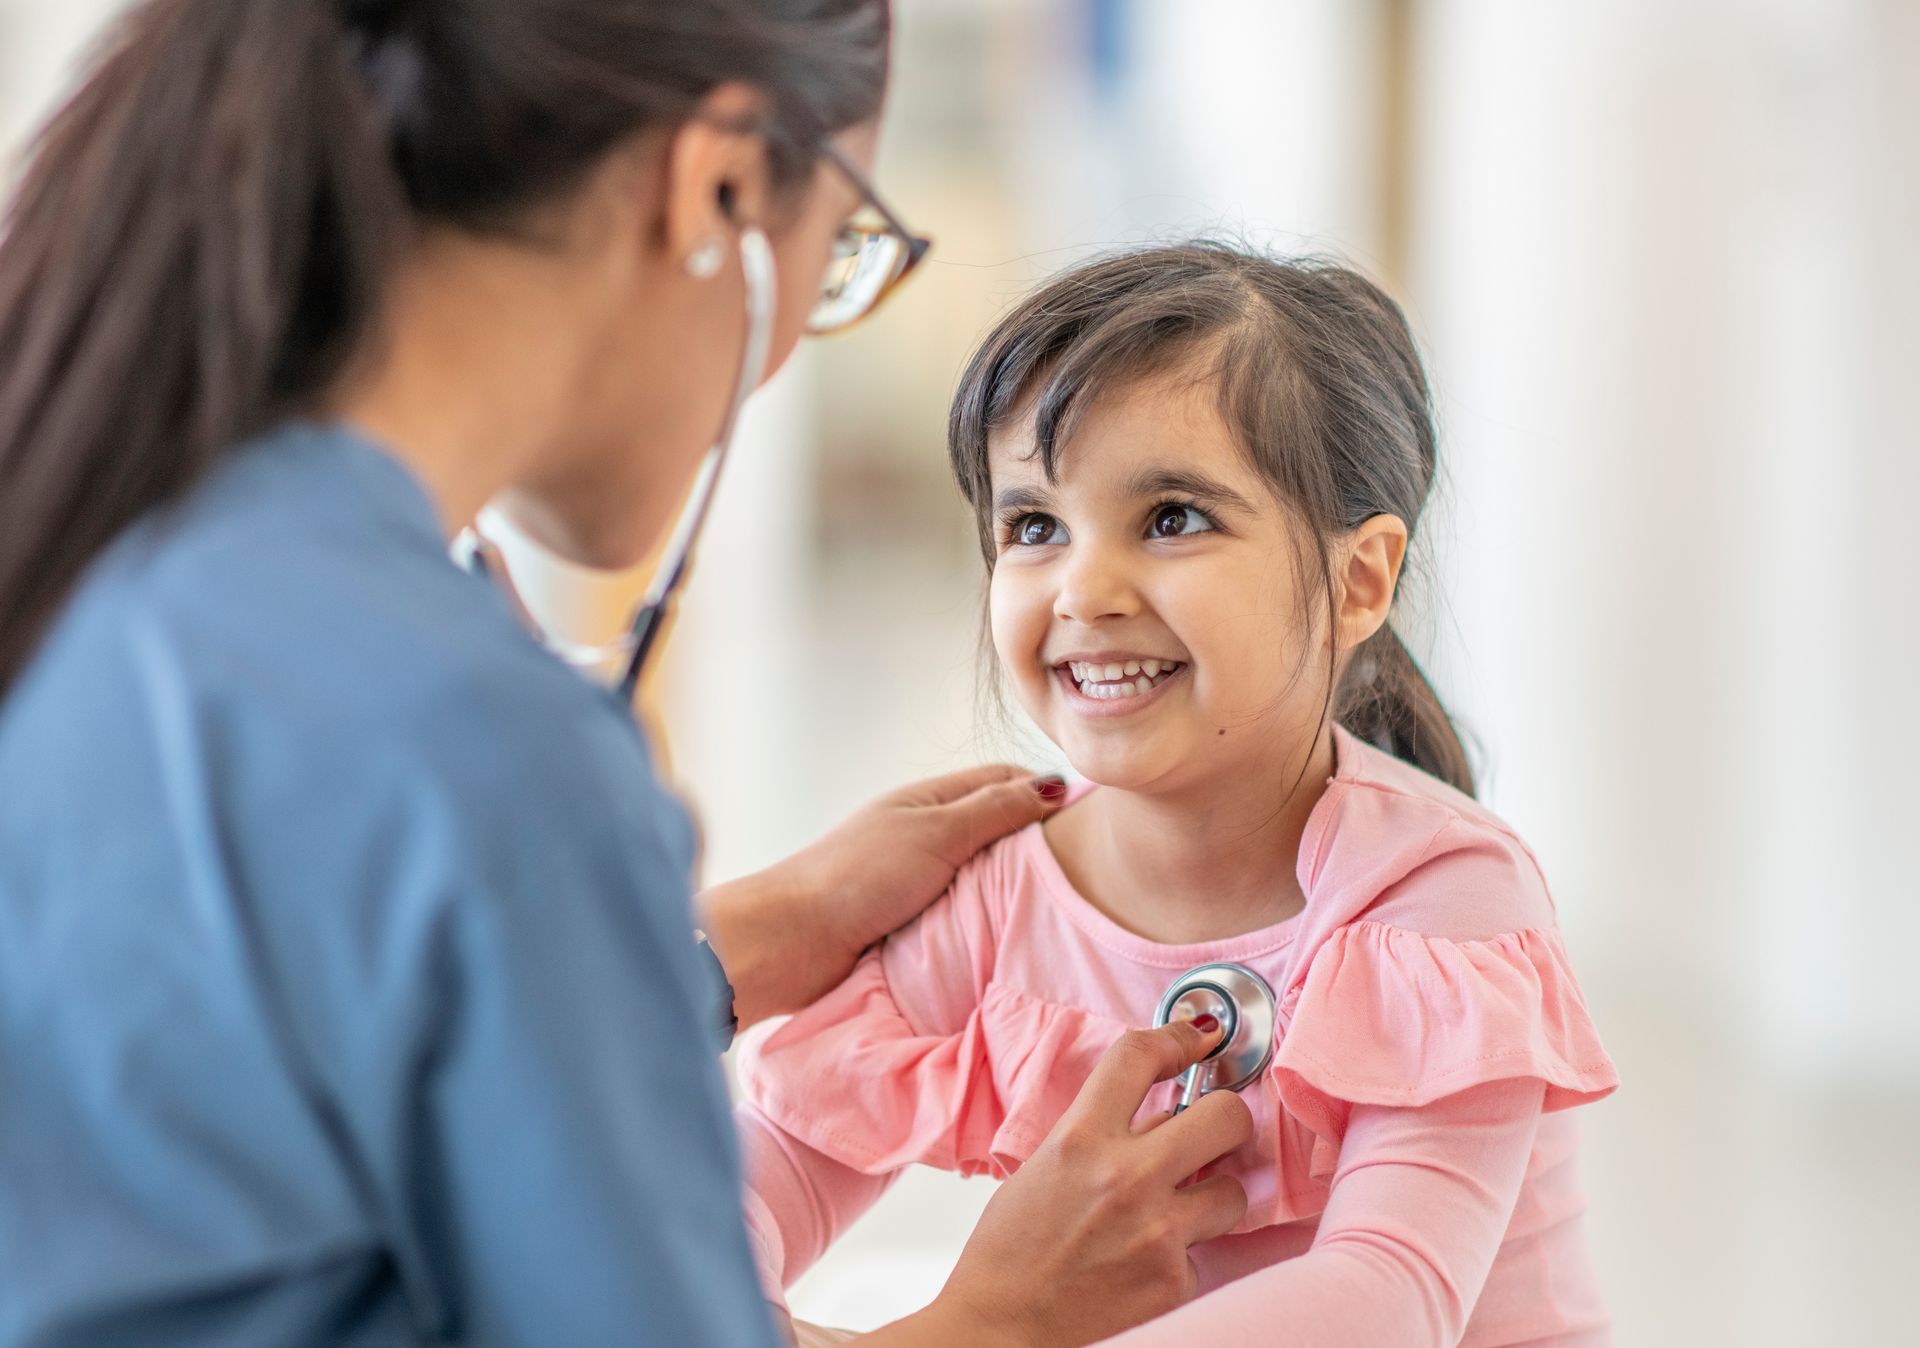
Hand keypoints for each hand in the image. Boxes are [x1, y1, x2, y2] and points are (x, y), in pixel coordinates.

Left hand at [698, 765, 1066, 1028]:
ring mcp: (914, 878)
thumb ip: (995, 810)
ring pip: (980, 875)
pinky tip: (1010, 938)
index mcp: (930, 799)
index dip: (1044, 793)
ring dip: (1008, 888)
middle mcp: (924, 833)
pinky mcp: (909, 921)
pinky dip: (984, 920)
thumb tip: (1054, 784)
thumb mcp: (937, 833)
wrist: (792, 940)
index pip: (1003, 781)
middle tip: (1084, 871)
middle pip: (995, 829)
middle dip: (1034, 845)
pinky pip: (961, 913)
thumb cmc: (858, 877)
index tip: (1089, 820)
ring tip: (1055, 909)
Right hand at [863, 1019, 1254, 1347]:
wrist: (999, 1330)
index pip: (1139, 1057)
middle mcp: (1125, 1177)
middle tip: (1215, 1133)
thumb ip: (1100, 1135)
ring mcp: (1156, 1232)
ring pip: (1235, 1192)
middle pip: (1226, 1114)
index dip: (1178, 1037)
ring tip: (1178, 1213)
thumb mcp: (1044, 1169)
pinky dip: (1185, 1257)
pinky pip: (1207, 1254)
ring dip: (1214, 1198)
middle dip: (1228, 1119)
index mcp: (1079, 1139)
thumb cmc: (1010, 1252)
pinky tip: (1148, 1264)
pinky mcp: (1173, 1282)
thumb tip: (1159, 1115)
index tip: (1197, 1039)